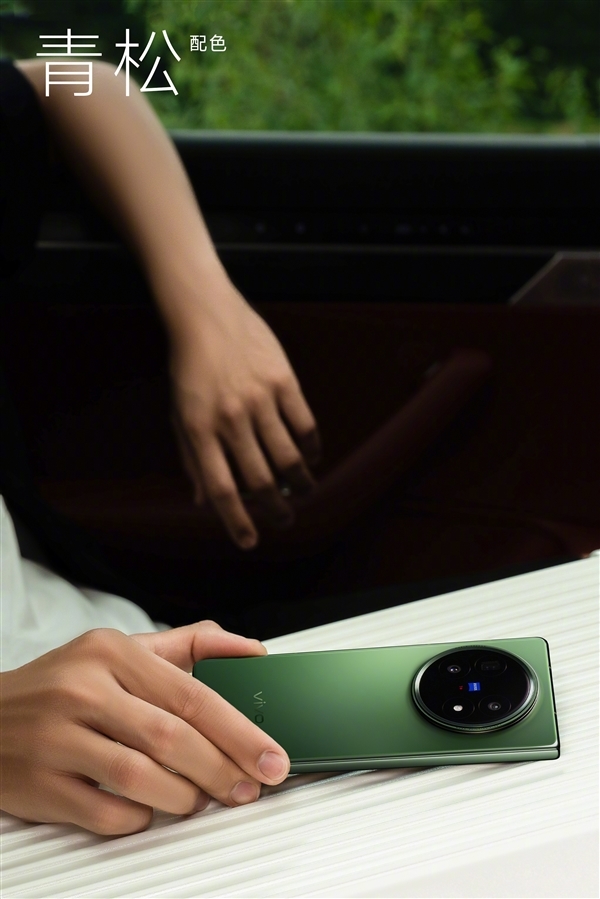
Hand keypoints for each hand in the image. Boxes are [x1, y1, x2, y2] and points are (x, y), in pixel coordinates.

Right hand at [0, 621, 289, 834]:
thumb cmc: (64, 685)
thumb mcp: (119, 650)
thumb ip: (189, 646)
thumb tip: (253, 652)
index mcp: (111, 652)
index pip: (191, 694)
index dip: (240, 731)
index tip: (272, 757)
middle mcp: (83, 689)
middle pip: (173, 738)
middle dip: (223, 770)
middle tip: (250, 787)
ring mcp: (57, 738)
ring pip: (142, 778)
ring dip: (184, 798)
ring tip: (199, 799)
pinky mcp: (39, 785)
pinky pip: (105, 815)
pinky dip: (139, 820)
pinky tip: (149, 812)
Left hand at [170, 285, 320, 547]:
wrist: (206, 314)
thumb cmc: (189, 368)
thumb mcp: (179, 414)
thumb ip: (191, 459)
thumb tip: (202, 500)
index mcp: (199, 430)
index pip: (221, 489)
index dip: (237, 521)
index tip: (250, 542)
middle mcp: (230, 419)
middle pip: (261, 480)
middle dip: (276, 510)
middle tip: (285, 521)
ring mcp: (260, 399)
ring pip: (289, 457)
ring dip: (301, 484)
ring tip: (304, 492)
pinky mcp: (284, 380)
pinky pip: (305, 424)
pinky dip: (311, 447)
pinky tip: (311, 456)